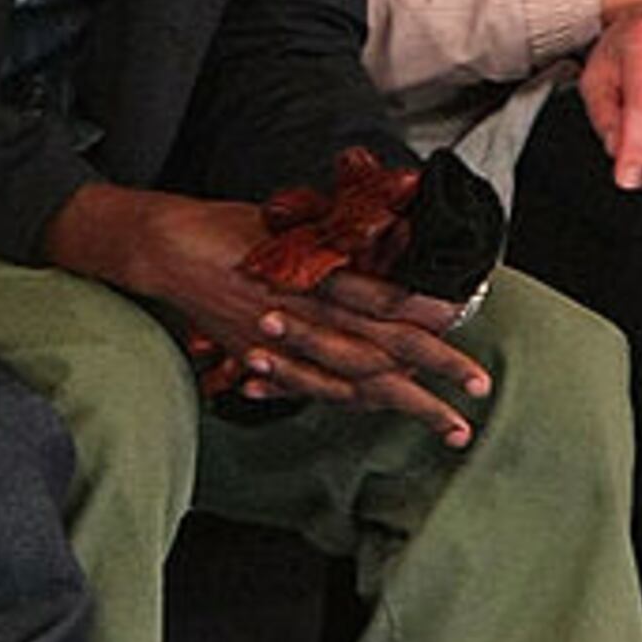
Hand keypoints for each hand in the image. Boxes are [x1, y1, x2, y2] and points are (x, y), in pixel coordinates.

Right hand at [45, 181, 493, 445]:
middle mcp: (299, 313)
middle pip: (378, 348)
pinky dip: (350, 402)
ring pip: (352, 380)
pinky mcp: (261, 360)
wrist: (160, 249)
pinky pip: (313, 388)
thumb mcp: (287, 218)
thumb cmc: (229, 225)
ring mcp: (280, 344)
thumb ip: (337, 231)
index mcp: (307, 271)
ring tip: (449, 424)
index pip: (377, 296)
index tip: (462, 315)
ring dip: (405, 403)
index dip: (420, 309)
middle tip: (481, 389)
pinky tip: (381, 412)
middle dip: (433, 371)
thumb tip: (392, 231)